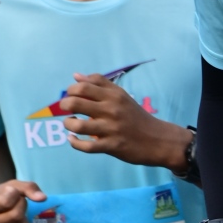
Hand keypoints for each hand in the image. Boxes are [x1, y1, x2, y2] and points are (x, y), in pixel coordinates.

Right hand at [0, 178, 44, 222]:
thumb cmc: (0, 195)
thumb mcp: (12, 185)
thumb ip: (28, 187)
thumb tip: (43, 198)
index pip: (7, 202)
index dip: (16, 194)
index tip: (11, 193)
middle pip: (16, 217)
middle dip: (22, 207)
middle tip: (17, 205)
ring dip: (26, 222)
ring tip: (18, 217)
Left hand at [61, 74, 189, 171]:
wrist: (158, 140)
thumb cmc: (135, 116)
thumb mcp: (121, 96)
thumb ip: (99, 84)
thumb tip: (76, 76)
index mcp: (114, 95)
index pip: (84, 86)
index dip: (71, 90)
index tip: (72, 95)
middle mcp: (112, 110)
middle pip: (76, 102)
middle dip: (64, 105)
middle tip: (66, 109)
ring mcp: (111, 129)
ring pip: (78, 125)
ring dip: (68, 124)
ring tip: (70, 124)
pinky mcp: (112, 146)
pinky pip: (86, 146)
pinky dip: (74, 142)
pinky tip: (73, 139)